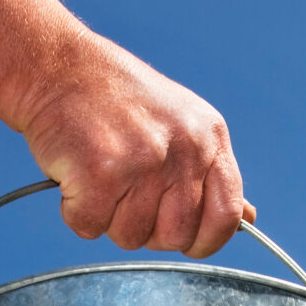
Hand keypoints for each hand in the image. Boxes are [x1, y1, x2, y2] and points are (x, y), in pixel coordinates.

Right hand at [18, 37, 255, 258]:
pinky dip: (75, 210)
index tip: (185, 240)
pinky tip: (76, 174)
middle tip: (124, 193)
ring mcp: (144, 162)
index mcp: (209, 138)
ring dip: (107, 217)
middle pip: (175, 236)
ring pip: (130, 236)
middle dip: (147, 229)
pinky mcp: (101, 173)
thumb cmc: (117, 100)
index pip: (226, 215)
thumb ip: (212, 174)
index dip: (206, 240)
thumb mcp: (183, 124)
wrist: (59, 66)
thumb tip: (246, 220)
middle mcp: (184, 150)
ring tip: (100, 173)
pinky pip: (89, 226)